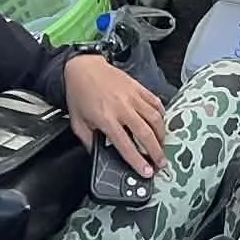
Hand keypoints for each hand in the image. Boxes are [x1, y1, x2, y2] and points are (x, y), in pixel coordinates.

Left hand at [63, 54, 167, 176]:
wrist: (83, 68)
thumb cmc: (80, 94)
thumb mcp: (77, 123)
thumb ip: (89, 141)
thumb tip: (99, 154)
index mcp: (105, 118)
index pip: (126, 145)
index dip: (138, 161)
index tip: (146, 171)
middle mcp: (122, 108)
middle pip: (145, 133)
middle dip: (156, 152)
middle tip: (161, 163)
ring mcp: (132, 96)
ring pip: (155, 118)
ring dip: (161, 135)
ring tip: (162, 146)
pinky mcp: (138, 87)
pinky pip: (155, 102)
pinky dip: (161, 115)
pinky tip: (160, 123)